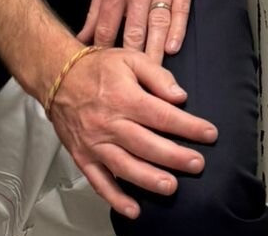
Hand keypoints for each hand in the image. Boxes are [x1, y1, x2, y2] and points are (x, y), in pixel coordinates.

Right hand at [48, 46, 217, 218]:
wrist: (58, 77)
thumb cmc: (97, 68)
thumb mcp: (131, 58)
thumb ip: (158, 76)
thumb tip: (180, 96)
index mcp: (124, 98)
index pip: (162, 115)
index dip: (188, 126)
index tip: (209, 133)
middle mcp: (109, 123)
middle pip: (146, 144)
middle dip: (175, 156)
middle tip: (197, 164)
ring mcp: (95, 143)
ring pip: (124, 166)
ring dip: (149, 179)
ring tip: (171, 187)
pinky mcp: (83, 156)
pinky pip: (98, 181)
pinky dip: (115, 198)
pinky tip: (133, 208)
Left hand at [78, 0, 200, 64]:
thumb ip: (97, 7)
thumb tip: (83, 37)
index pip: (107, 28)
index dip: (103, 53)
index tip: (102, 74)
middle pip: (133, 33)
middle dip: (129, 61)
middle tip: (128, 88)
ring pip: (157, 26)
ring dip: (154, 52)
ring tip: (152, 76)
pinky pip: (180, 11)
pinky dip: (177, 30)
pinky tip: (173, 47)